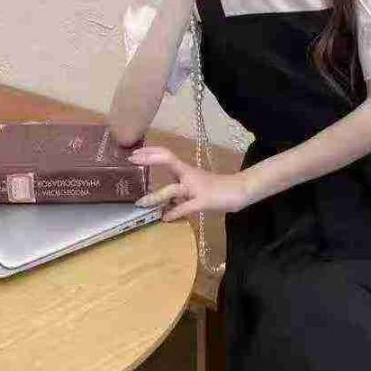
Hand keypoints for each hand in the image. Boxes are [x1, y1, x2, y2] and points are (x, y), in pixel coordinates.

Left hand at [128, 146, 247, 220]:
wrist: (239, 190)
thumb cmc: (216, 188)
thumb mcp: (194, 187)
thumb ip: (178, 191)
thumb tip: (163, 203)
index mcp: (186, 170)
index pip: (166, 155)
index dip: (150, 152)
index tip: (134, 154)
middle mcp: (189, 175)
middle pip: (168, 161)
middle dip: (149, 160)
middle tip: (131, 160)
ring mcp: (196, 188)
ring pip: (172, 189)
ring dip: (155, 196)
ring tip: (141, 203)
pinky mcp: (204, 201)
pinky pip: (186, 207)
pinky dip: (174, 213)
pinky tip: (165, 218)